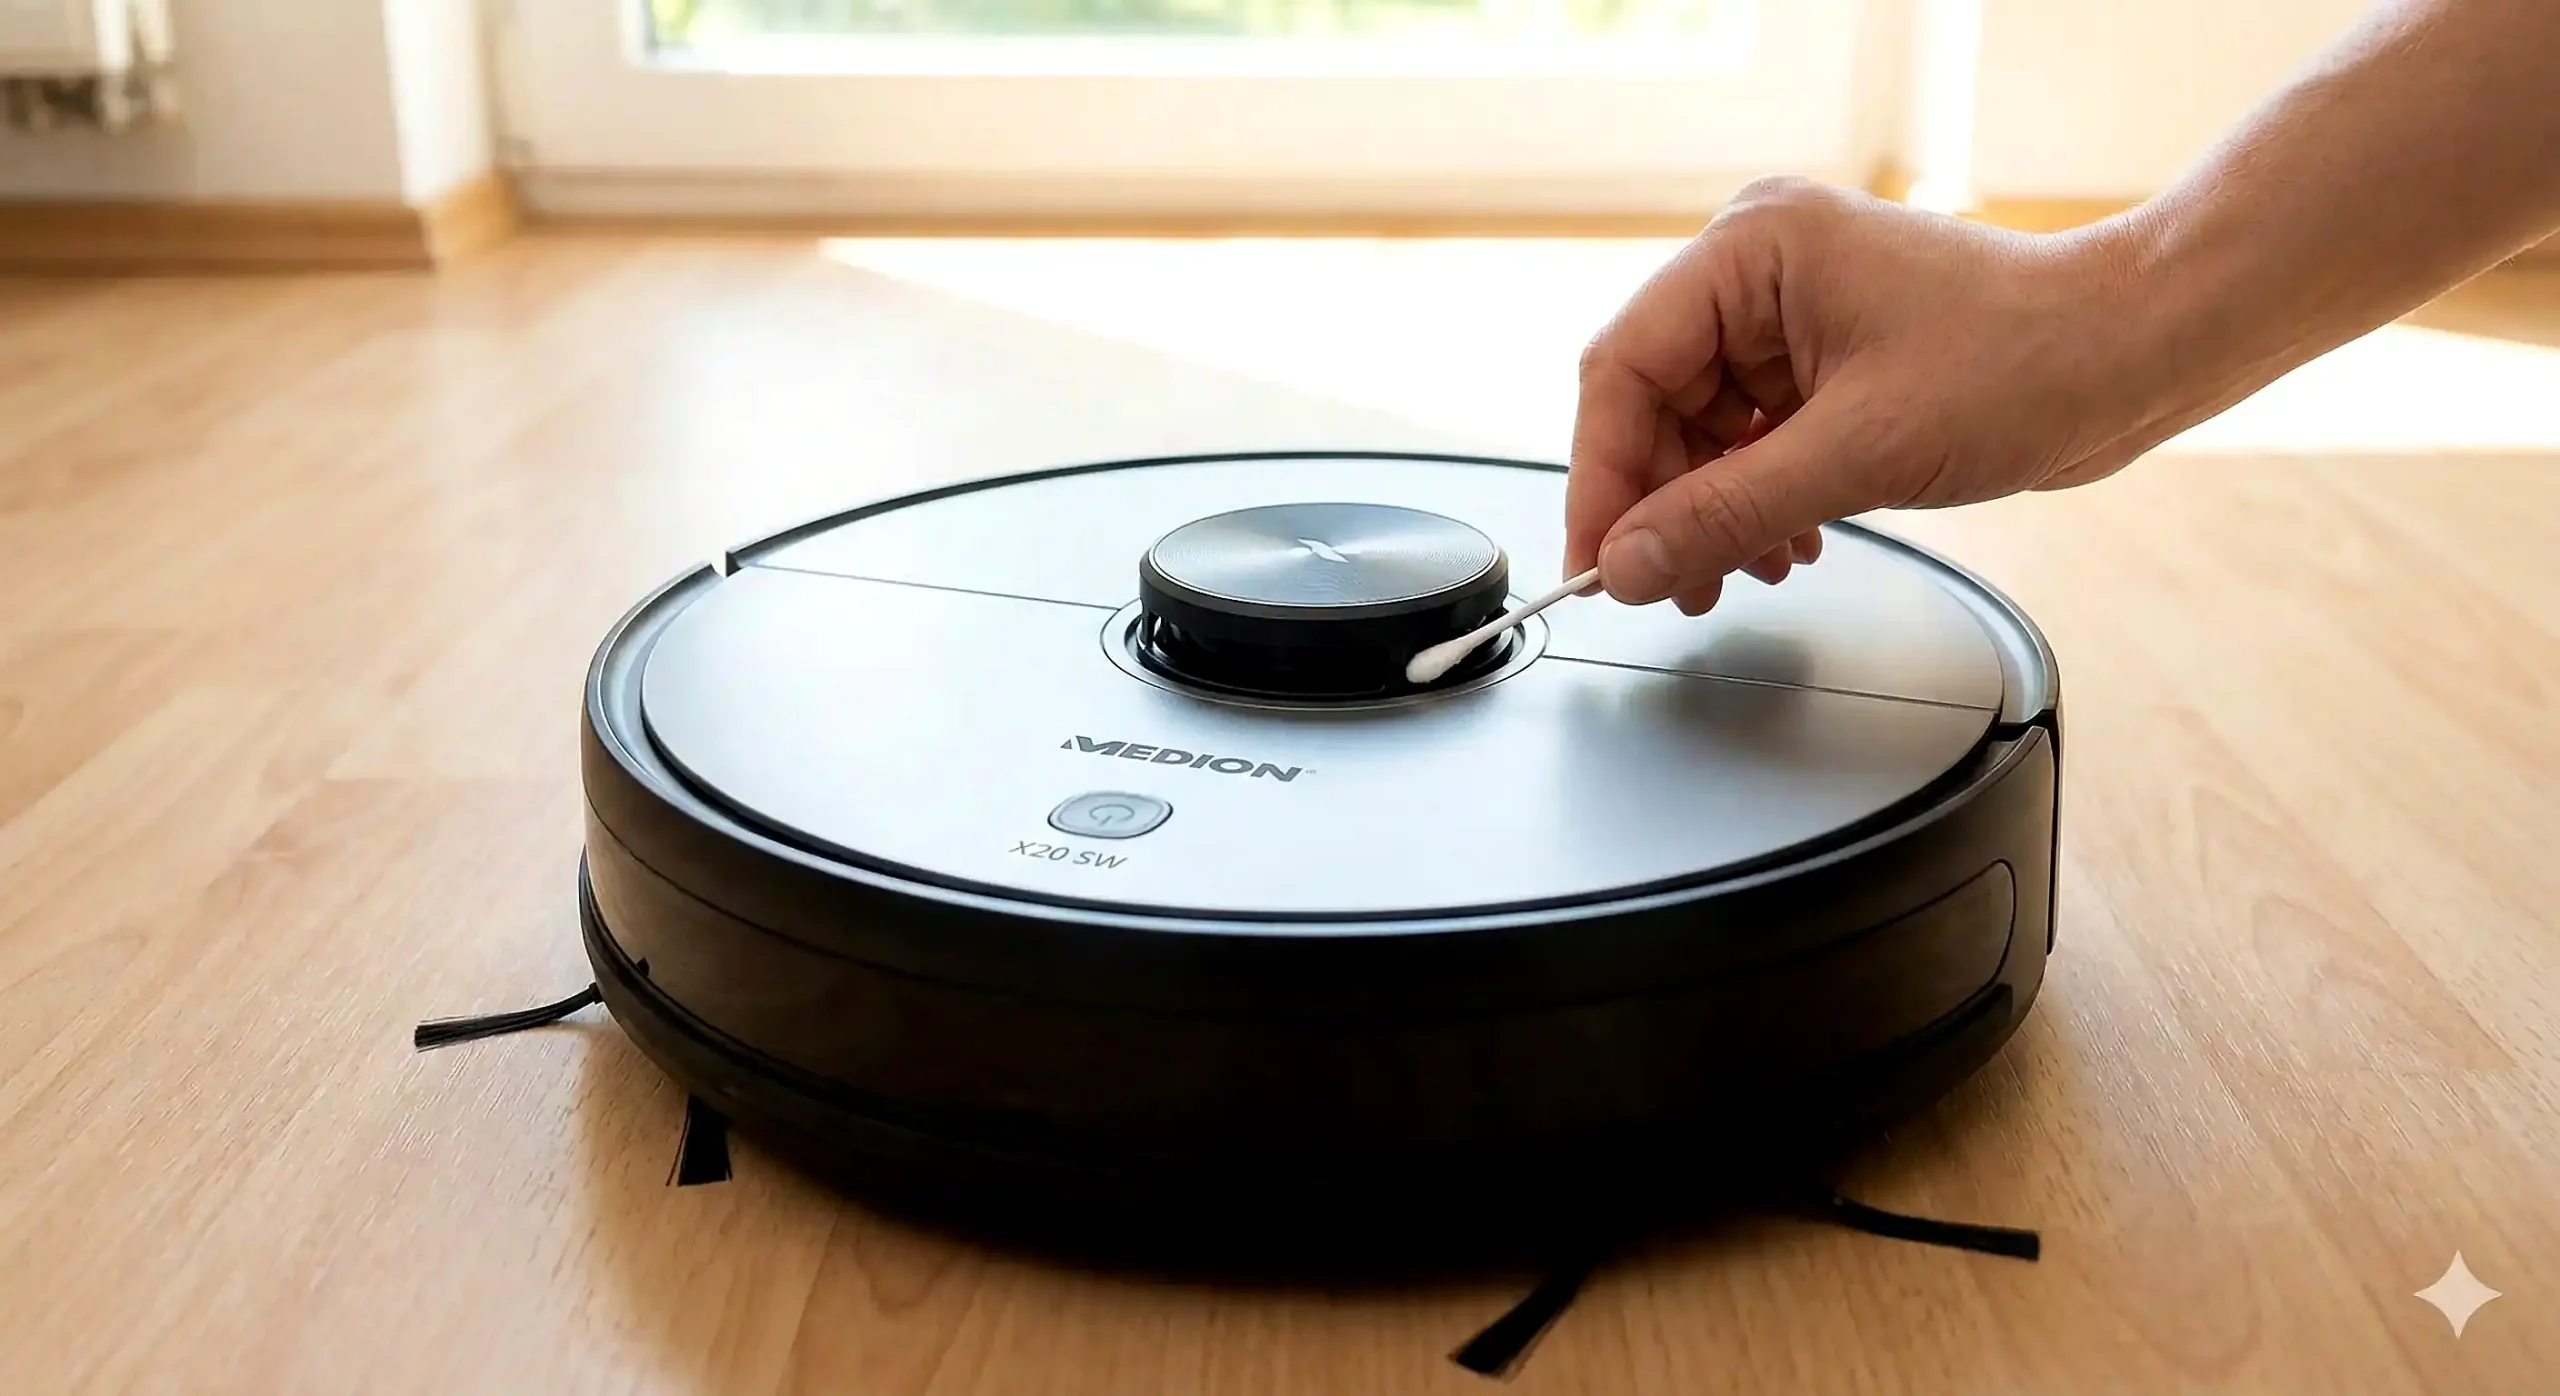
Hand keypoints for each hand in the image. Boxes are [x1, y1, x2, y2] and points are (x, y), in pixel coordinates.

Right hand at [1564, 177, 2160, 611]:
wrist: (2136, 353)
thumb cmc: (2027, 359)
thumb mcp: (1858, 453)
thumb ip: (1726, 514)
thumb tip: (1629, 565)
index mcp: (1751, 249)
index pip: (1624, 367)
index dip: (1603, 476)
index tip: (1599, 562)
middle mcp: (1759, 269)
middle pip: (1655, 402)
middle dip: (1662, 504)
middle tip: (1668, 585)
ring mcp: (1793, 313)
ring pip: (1700, 430)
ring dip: (1712, 511)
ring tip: (1740, 573)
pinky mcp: (1826, 358)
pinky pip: (1752, 437)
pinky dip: (1756, 499)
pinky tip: (1785, 543)